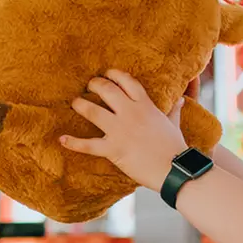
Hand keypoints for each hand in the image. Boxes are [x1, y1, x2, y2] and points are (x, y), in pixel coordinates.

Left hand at [62, 69, 187, 189]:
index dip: (114, 74)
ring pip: (93, 111)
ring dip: (80, 105)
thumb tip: (181, 99)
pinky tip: (62, 139)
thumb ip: (174, 110)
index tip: (106, 74)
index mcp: (146, 106)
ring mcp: (120, 131)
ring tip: (75, 102)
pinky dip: (74, 142)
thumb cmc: (175, 147)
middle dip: (95, 84)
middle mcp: (131, 113)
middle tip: (89, 85)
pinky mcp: (113, 149)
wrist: (175, 169)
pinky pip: (89, 145)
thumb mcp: (174, 124)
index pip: (127, 81)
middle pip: (106, 90)